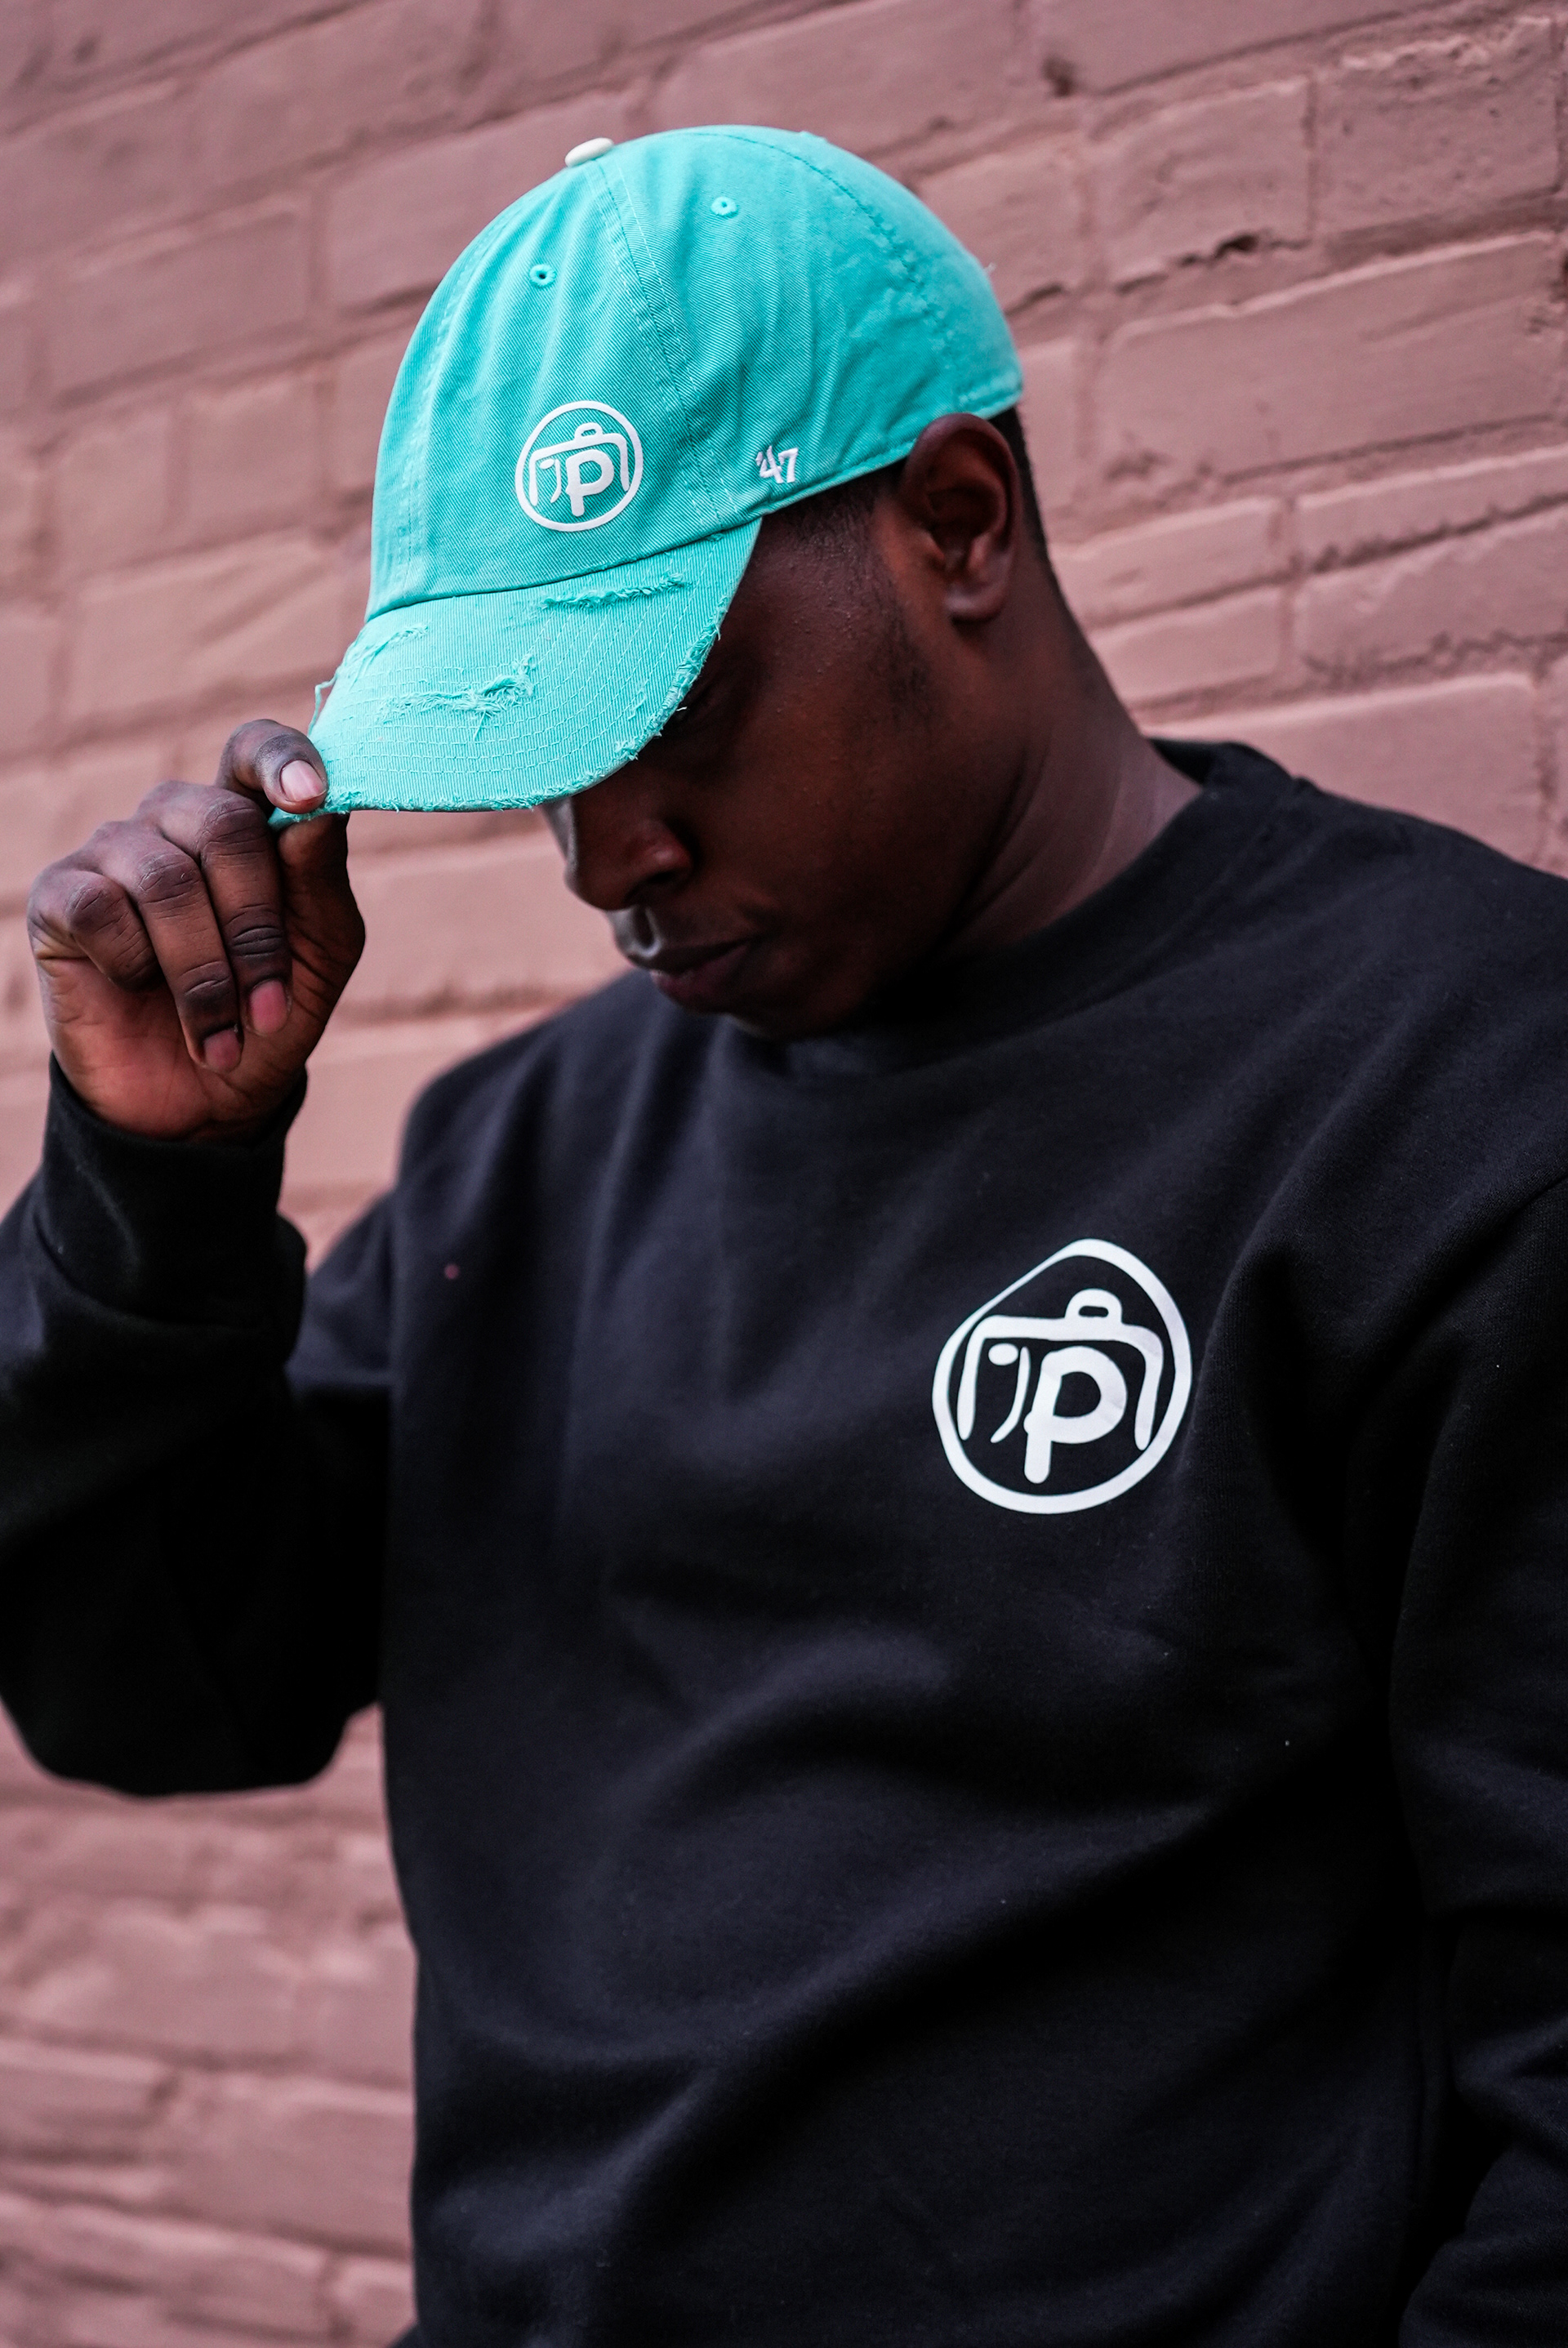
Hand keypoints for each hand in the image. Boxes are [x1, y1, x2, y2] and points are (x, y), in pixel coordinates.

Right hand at [26, 722, 364, 1142]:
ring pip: (167, 880)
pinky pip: (103, 909)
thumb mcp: (319, 955)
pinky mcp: (60, 896)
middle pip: (224, 825)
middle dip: (256, 929)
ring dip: (206, 973)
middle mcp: (175, 821)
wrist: (197, 1105)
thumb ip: (321, 880)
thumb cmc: (265, 1017)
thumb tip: (318, 811)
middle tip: (268, 1008)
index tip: (311, 797)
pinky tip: (137, 990)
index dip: (282, 760)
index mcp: (245, 821)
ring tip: (219, 1035)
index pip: (254, 750)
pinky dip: (136, 965)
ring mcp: (114, 852)